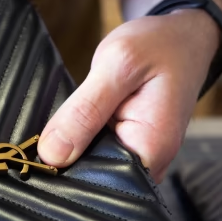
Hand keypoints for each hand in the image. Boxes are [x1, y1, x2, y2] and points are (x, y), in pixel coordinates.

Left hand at [38, 9, 220, 181]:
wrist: (183, 38)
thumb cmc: (159, 46)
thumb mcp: (117, 66)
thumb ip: (84, 110)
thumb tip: (52, 155)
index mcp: (152, 149)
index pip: (96, 182)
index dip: (64, 172)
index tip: (38, 155)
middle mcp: (151, 163)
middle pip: (93, 178)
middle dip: (66, 159)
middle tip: (50, 130)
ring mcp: (141, 158)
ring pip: (92, 166)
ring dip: (73, 147)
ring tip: (65, 122)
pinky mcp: (130, 149)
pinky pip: (98, 154)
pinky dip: (82, 139)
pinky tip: (76, 123)